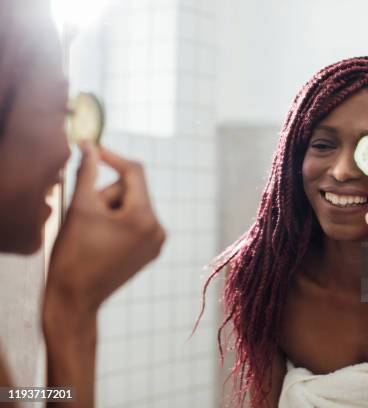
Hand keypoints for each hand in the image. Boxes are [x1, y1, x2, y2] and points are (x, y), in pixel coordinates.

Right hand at [44, 142, 165, 313]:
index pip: (134, 172)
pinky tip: (102, 241)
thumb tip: (91, 146)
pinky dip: (119, 223)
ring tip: (94, 232)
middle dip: (107, 195)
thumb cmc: (73, 253)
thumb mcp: (79, 208)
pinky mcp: (152, 251)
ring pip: (133, 206)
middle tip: (87, 216)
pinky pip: (137, 223)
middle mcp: (159, 229)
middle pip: (132, 190)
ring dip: (112, 210)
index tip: (92, 148)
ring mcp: (158, 242)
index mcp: (144, 217)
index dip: (112, 157)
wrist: (75, 299)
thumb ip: (88, 172)